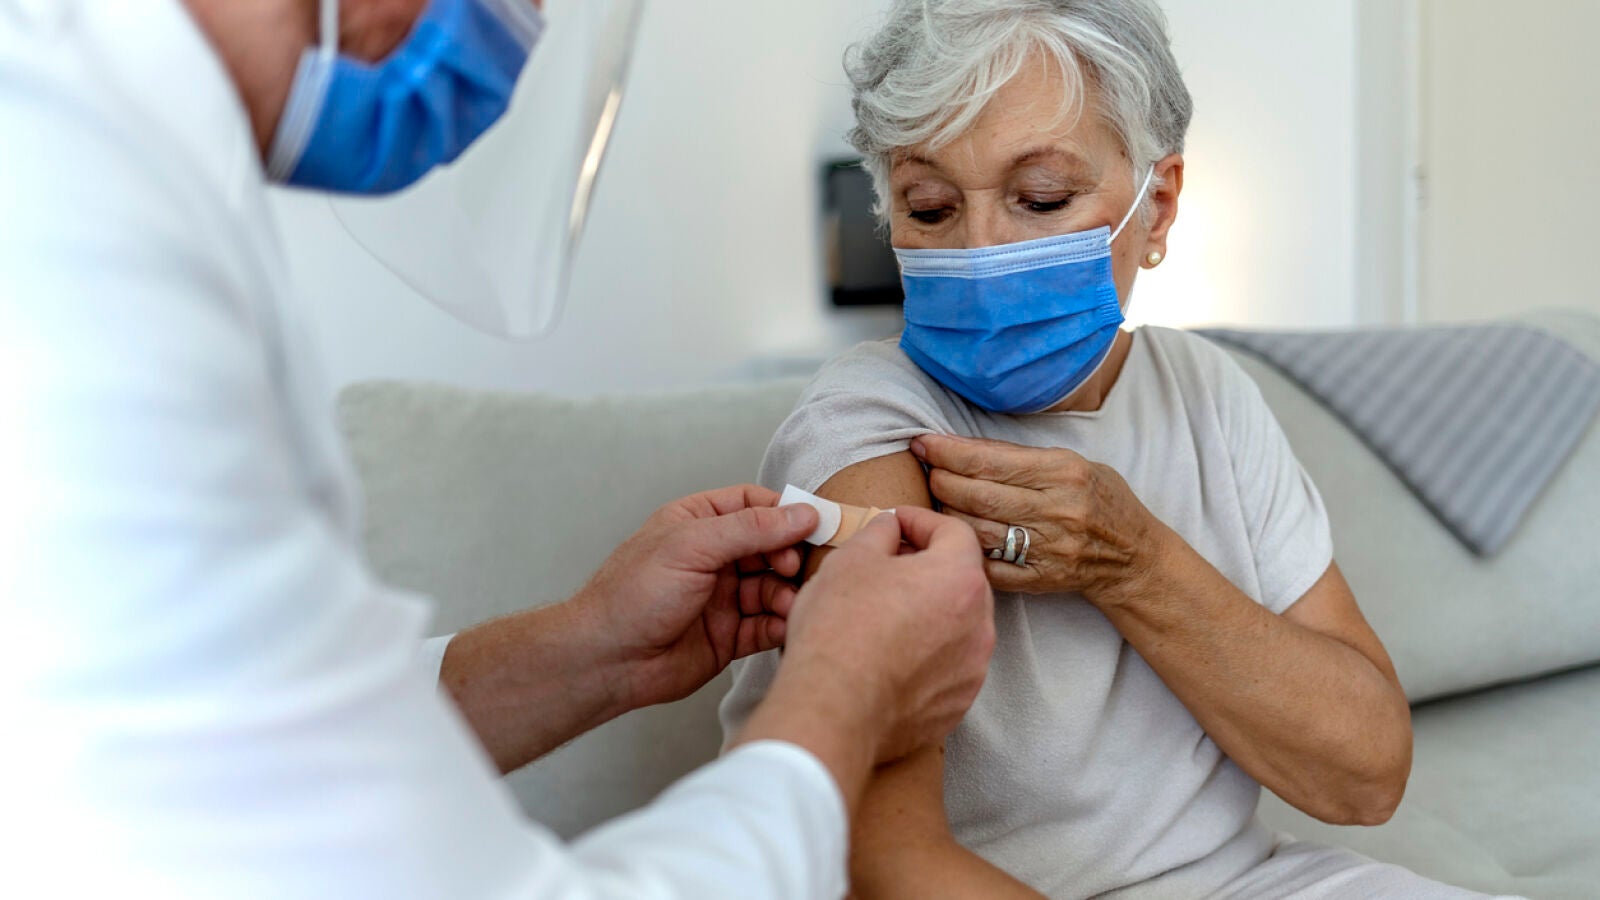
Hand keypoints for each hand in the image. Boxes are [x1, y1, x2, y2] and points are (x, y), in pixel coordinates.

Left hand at [570, 484, 819, 710]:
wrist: (608, 659)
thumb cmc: (633, 594)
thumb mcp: (692, 545)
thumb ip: (750, 528)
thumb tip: (801, 513)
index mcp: (699, 523)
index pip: (755, 505)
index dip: (786, 513)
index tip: (814, 524)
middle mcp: (714, 557)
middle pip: (772, 547)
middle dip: (790, 557)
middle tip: (794, 569)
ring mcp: (723, 597)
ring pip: (773, 588)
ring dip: (787, 594)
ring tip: (788, 604)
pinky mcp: (729, 636)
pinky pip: (766, 625)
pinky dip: (779, 625)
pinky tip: (784, 626)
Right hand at [780, 507, 994, 763]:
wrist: (834, 712)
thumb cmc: (840, 632)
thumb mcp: (849, 560)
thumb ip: (880, 533)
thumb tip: (890, 529)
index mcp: (960, 579)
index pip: (954, 532)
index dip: (921, 521)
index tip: (896, 523)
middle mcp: (980, 625)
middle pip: (961, 579)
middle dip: (927, 567)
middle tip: (887, 567)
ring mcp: (973, 669)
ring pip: (957, 625)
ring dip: (929, 612)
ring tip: (885, 615)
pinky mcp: (957, 703)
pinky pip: (948, 666)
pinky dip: (926, 655)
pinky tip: (889, 656)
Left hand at [911, 433, 1168, 603]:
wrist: (1133, 558)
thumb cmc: (1101, 501)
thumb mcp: (1073, 464)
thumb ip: (1023, 458)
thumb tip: (965, 447)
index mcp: (1063, 473)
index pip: (988, 460)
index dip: (947, 451)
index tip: (922, 443)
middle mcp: (1055, 510)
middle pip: (976, 495)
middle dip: (940, 480)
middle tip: (926, 472)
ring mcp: (1047, 548)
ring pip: (975, 530)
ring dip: (945, 513)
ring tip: (936, 501)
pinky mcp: (1039, 579)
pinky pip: (987, 565)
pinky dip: (962, 549)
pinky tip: (952, 536)